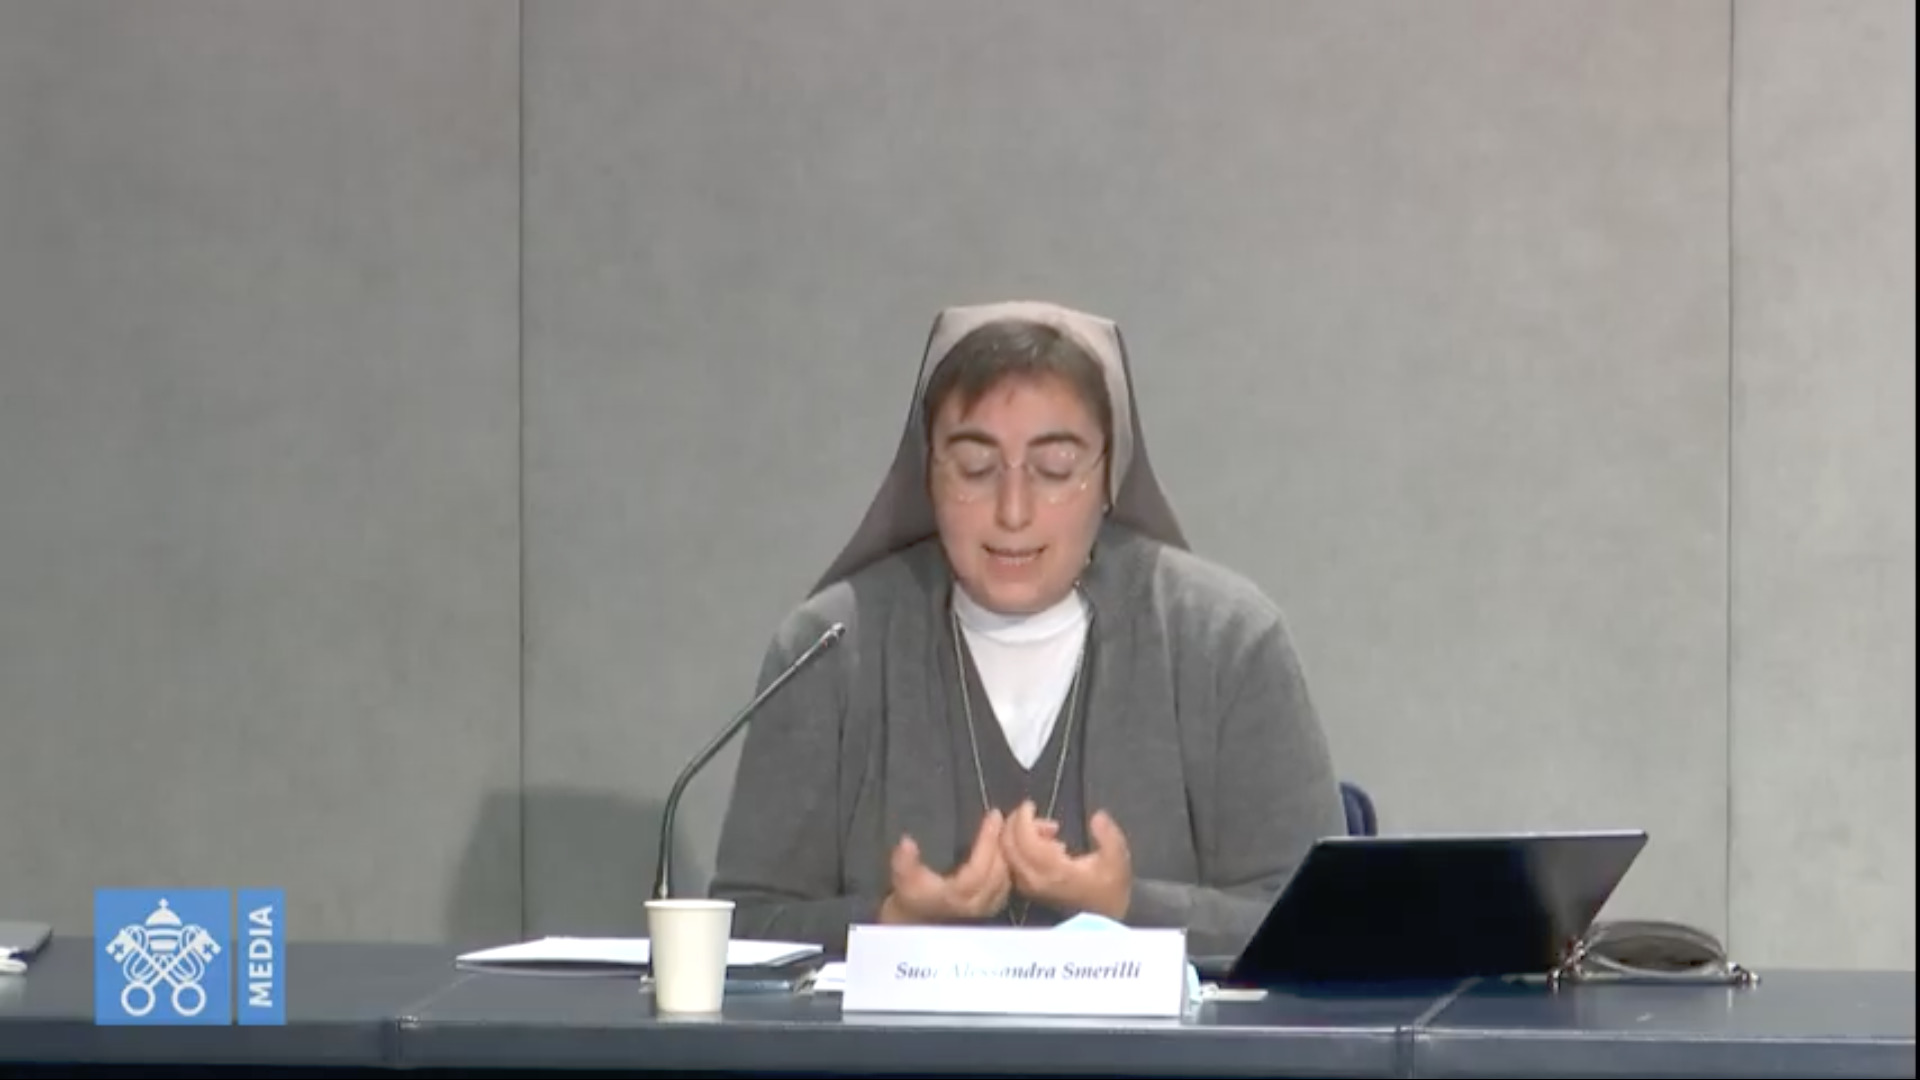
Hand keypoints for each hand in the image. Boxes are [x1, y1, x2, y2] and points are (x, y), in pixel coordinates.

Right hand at [879, 809, 1011, 923]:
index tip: (993, 816)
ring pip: (1005, 878)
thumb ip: (904, 861)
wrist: (916, 920)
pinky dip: (1008, 864)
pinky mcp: (992, 908)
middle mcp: (975, 905)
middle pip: (997, 873)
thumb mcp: (902, 877)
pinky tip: (1004, 848)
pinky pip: (1007, 884)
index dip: (987, 842)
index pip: (978, 869)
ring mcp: (985, 908)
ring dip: (1006, 853)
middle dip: (1000, 843)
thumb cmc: (911, 895)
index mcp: (955, 897)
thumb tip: (907, 842)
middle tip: (1001, 818)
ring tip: (1004, 829)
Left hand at [1001, 801, 1132, 920]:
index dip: (1022, 818)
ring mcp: (1030, 887)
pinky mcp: (1029, 889)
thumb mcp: (1118, 859)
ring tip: (1048, 831)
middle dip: (1014, 823)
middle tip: (1030, 811)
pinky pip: (1013, 862)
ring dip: (1017, 835)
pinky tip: (1044, 844)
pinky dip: (1019, 847)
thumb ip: (1108, 835)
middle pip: (1009, 846)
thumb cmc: (1111, 887)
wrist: (1106, 916)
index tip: (1030, 804)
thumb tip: (1098, 816)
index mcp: (1056, 871)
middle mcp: (1036, 880)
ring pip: (1008, 854)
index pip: (1025, 840)